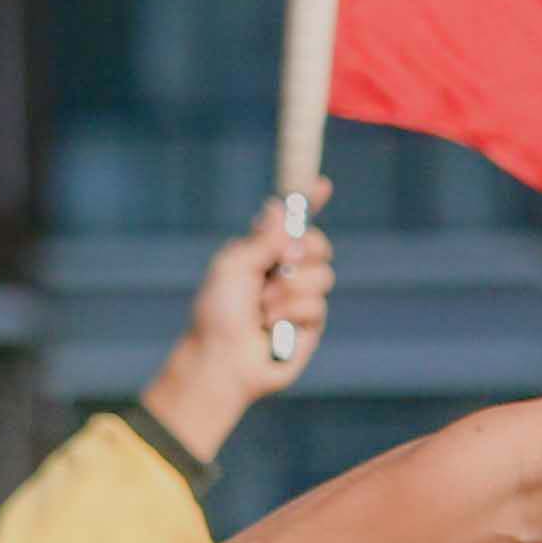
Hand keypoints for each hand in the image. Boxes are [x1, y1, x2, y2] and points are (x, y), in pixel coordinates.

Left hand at [137, 210, 337, 454]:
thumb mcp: (234, 265)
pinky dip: (291, 313)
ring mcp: (300, 297)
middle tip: (287, 258)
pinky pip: (317, 305)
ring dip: (290, 290)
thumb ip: (263, 239)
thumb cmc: (218, 312)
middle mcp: (285, 270)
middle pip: (320, 243)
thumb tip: (281, 209)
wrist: (223, 358)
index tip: (322, 184)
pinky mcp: (310, 324)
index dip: (310, 202)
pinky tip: (272, 326)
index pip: (293, 222)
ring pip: (323, 275)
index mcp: (263, 251)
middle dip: (307, 247)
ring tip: (263, 308)